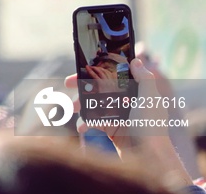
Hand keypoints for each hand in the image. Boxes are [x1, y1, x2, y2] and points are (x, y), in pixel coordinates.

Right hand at [66, 59, 192, 187]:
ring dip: (80, 104)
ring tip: (71, 108)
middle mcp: (126, 101)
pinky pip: (93, 121)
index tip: (83, 66)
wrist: (148, 159)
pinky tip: (82, 127)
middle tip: (67, 83)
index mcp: (135, 91)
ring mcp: (117, 115)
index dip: (98, 69)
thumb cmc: (151, 127)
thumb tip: (136, 60)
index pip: (114, 75)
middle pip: (100, 87)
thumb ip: (144, 78)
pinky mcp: (110, 128)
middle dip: (83, 85)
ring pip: (93, 103)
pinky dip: (85, 123)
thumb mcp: (150, 99)